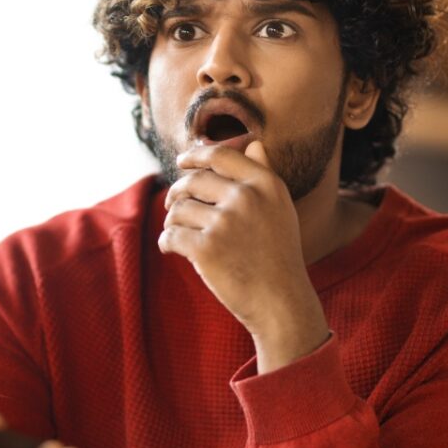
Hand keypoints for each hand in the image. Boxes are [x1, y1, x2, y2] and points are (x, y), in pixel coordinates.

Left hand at [160, 141, 329, 371]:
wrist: (281, 302)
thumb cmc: (278, 257)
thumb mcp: (281, 210)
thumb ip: (264, 175)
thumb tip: (256, 145)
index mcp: (266, 184)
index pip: (220, 156)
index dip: (195, 155)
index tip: (182, 161)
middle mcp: (246, 198)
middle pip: (193, 181)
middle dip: (177, 193)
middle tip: (174, 207)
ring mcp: (225, 222)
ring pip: (178, 209)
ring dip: (173, 222)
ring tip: (181, 235)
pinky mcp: (206, 248)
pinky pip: (170, 235)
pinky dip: (166, 243)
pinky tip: (170, 249)